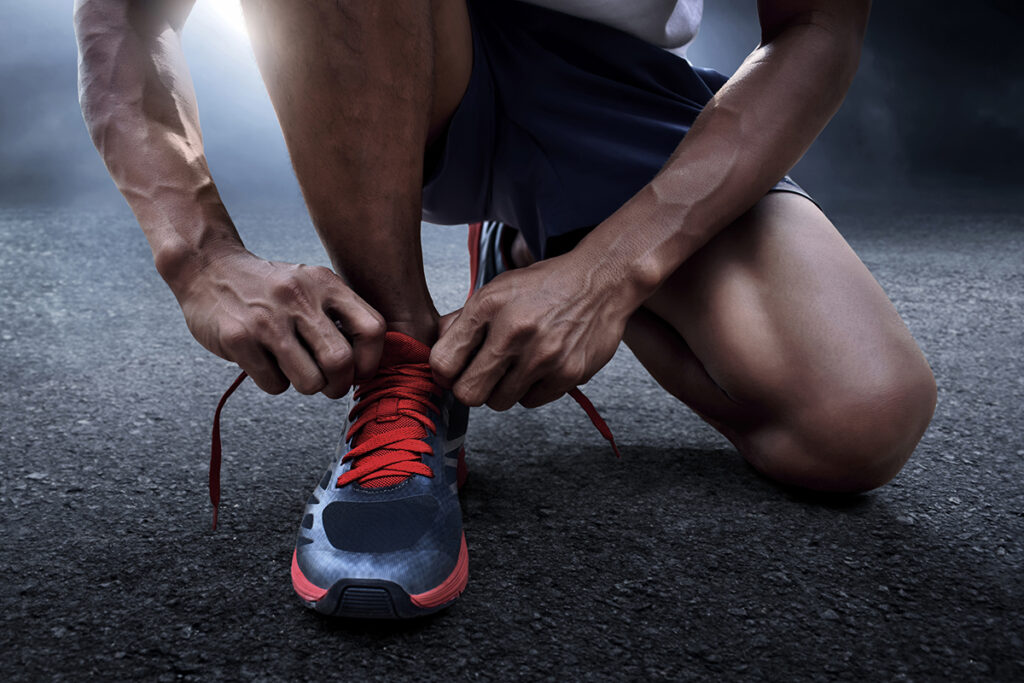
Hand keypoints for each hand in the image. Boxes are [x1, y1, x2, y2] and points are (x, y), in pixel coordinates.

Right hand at [176, 248, 385, 397]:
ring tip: (294, 370)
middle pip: (341, 362)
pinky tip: (265, 362)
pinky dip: (274, 382)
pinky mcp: (239, 339)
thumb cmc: (269, 288)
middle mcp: (299, 299)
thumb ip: (338, 314)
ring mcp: (268, 319)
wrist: (208, 267)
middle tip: (329, 385)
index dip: (371, 360)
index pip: (372, 329)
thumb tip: (365, 363)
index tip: (358, 370)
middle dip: (338, 385)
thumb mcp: (310, 285)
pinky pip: (275, 384)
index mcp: (325, 283)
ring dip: (307, 386)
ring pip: (310, 382)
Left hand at [430, 254, 631, 409]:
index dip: (445, 372)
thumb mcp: (497, 290)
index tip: (454, 370)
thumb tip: (437, 353)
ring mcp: (543, 355)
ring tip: (516, 365)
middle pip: (469, 393)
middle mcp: (514, 331)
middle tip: (483, 375)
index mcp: (489, 306)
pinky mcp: (568, 373)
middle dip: (471, 388)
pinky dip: (531, 389)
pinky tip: (540, 366)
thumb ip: (462, 321)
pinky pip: (531, 401)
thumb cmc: (544, 286)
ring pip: (500, 402)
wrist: (601, 281)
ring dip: (503, 390)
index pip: (443, 363)